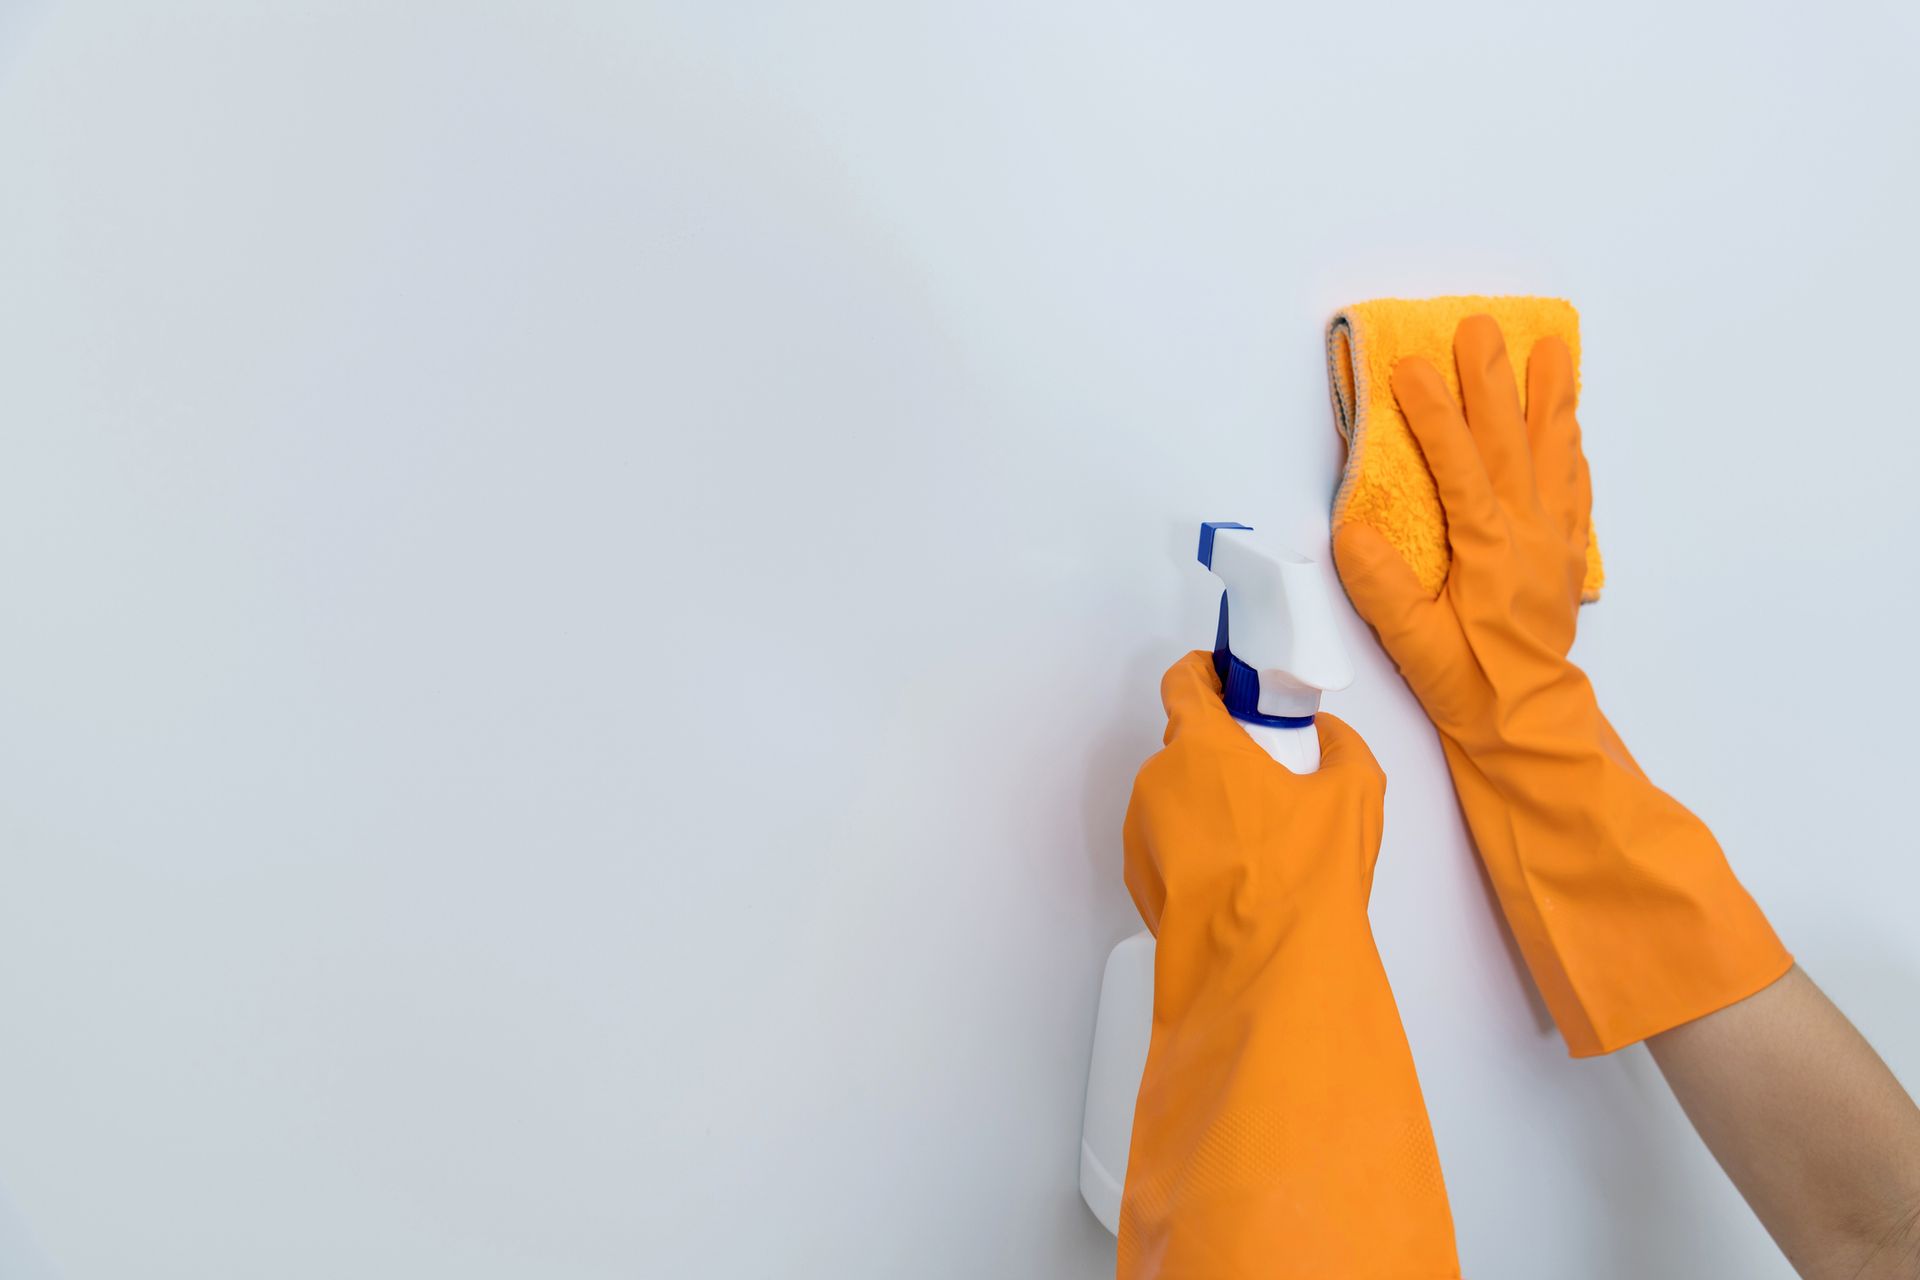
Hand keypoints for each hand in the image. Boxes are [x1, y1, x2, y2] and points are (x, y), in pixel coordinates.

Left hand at [1118, 652, 1458, 1278]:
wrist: (1262, 972)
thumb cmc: (1302, 876)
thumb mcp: (1355, 794)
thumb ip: (1341, 747)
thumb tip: (1326, 736)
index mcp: (1200, 747)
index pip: (1184, 682)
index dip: (1206, 673)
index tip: (1229, 680)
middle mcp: (1157, 783)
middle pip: (1185, 746)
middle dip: (1222, 753)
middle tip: (1270, 776)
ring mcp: (1141, 835)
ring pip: (1175, 800)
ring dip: (1209, 807)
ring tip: (1262, 844)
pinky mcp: (1141, 882)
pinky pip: (1168, 847)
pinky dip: (1197, 851)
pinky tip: (1241, 881)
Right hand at [1329, 314, 1788, 1057]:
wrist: (1529, 728)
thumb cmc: (1468, 687)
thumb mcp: (1414, 644)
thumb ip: (1383, 586)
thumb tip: (1349, 528)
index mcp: (1489, 551)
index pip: (1460, 466)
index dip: (1435, 413)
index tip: (1411, 364)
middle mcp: (1527, 535)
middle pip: (1511, 442)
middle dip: (1492, 381)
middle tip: (1481, 327)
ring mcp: (1550, 542)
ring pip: (1551, 455)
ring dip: (1547, 400)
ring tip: (1549, 349)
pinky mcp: (1560, 557)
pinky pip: (1570, 487)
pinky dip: (1568, 447)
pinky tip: (1567, 426)